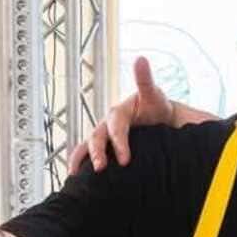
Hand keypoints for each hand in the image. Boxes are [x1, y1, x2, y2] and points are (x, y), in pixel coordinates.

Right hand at [69, 56, 173, 174]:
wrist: (160, 119)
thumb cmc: (157, 107)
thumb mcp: (153, 94)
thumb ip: (145, 80)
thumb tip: (140, 59)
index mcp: (119, 111)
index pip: (116, 126)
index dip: (119, 142)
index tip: (125, 160)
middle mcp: (108, 123)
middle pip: (97, 137)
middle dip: (97, 152)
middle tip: (100, 169)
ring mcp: (105, 134)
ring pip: (88, 145)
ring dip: (81, 159)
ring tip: (76, 176)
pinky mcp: (106, 145)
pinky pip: (88, 153)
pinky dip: (81, 163)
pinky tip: (76, 177)